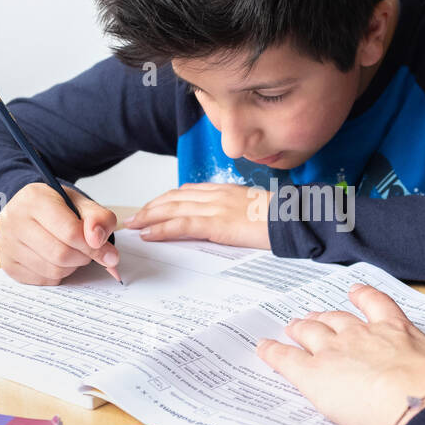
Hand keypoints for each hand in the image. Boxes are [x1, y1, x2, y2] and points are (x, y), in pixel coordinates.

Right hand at [0, 183, 119, 284]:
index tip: (108, 252)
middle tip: (87, 251)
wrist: (28, 211)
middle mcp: (13, 220)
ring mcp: (6, 243)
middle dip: (83, 257)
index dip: (94, 247)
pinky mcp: (7, 263)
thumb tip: (99, 242)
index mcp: (33, 198)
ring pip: (53, 270)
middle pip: (61, 254)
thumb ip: (99, 219)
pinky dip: (56, 275)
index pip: (70, 232)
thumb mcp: (81, 204)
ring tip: (71, 252)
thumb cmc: (56, 207)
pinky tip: (55, 259)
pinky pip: (42, 280)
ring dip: (71, 267)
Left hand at [125, 182, 270, 248]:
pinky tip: (148, 234)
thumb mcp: (251, 207)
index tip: (151, 207)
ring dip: (148, 217)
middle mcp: (214, 195)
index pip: (186, 192)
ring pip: (172, 210)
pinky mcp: (215, 223)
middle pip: (173, 198)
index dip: (165, 199)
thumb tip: (222, 221)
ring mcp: (214, 208)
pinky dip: (161, 229)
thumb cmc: (277, 217)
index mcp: (223, 190)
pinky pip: (181, 225)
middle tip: (134, 217)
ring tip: (134, 226)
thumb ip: (233, 210)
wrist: (290, 218)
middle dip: (150, 208)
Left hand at [255, 284, 424, 424]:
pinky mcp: (313, 376)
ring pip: (309, 333)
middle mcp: (362, 335)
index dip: (362, 298)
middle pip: (335, 319)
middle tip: (313, 318)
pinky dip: (272, 353)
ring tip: (291, 328)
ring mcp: (335, 352)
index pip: (376, 305)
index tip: (354, 293)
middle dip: (323, 317)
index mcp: (396, 330)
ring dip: (298, 330)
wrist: (422, 406)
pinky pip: (285, 359)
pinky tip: (263, 349)